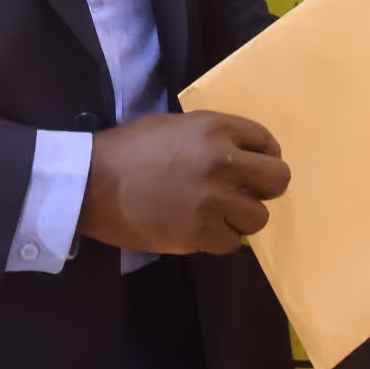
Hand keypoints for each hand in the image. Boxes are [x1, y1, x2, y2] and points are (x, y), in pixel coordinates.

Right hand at [79, 111, 290, 254]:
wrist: (92, 183)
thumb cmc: (129, 149)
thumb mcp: (176, 126)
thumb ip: (212, 137)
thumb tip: (239, 155)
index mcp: (217, 128)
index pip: (267, 141)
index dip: (264, 157)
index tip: (254, 168)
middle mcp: (223, 161)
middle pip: (278, 179)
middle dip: (264, 188)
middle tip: (243, 194)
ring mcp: (213, 199)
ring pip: (259, 217)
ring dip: (241, 218)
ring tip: (217, 215)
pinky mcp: (200, 232)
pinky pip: (233, 243)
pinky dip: (220, 239)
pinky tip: (201, 231)